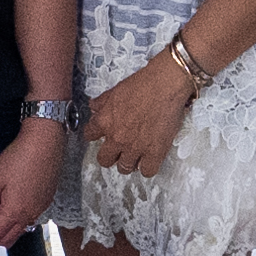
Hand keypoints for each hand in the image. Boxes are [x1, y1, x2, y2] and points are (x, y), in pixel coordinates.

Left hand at [0, 121, 69, 250]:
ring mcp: (40, 208)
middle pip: (9, 238)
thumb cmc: (19, 157)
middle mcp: (29, 214)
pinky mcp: (46, 201)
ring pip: (21, 230)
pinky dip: (20, 226)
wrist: (45, 142)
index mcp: (14, 210)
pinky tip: (14, 222)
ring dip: (8, 237)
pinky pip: (31, 220)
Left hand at [87, 50, 195, 181]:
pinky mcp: (155, 152)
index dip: (95, 136)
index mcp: (105, 121)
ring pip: (125, 168)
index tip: (102, 135)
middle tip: (118, 150)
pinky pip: (147, 171)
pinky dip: (148, 167)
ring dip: (128, 162)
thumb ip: (102, 102)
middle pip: (104, 160)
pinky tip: (150, 159)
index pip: (89, 136)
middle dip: (110, 156)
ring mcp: (135, 147)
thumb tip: (93, 107)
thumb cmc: (142, 84)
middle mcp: (117, 138)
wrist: (166, 84)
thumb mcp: (115, 90)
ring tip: (135, 155)